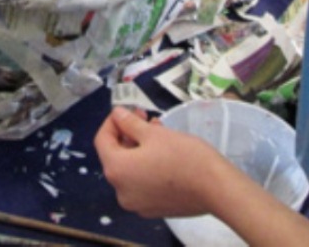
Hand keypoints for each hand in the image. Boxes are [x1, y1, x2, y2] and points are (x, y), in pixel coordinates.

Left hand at [94, 107, 226, 217]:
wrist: (217, 189)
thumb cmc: (182, 156)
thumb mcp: (153, 133)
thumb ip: (129, 123)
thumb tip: (116, 114)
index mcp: (116, 171)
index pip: (102, 140)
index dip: (112, 121)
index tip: (127, 110)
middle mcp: (121, 191)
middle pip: (115, 155)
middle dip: (127, 133)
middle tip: (143, 116)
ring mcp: (137, 204)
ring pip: (130, 168)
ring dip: (138, 146)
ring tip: (156, 129)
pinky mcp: (154, 208)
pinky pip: (141, 182)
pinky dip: (146, 164)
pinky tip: (162, 150)